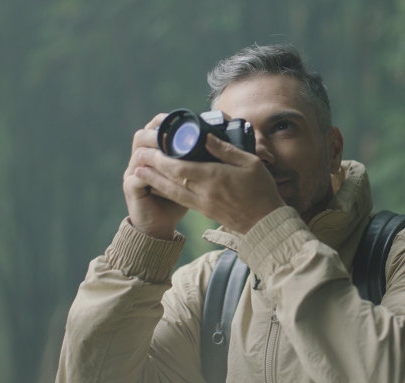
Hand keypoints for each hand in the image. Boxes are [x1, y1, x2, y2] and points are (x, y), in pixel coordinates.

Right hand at [123, 114, 188, 239]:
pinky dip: (151, 172)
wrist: (158, 226)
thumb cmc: (176, 202)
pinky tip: (165, 171)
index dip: (164, 123)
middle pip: (143, 136)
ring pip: (139, 152)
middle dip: (159, 132)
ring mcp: (133, 173)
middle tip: (177, 134)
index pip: (154, 130)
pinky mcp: (130, 188)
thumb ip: (196, 162)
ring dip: (155, 149)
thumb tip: (213, 145)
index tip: (181, 121)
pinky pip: (138, 176)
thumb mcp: (189, 180)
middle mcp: (140, 161)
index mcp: (154, 155)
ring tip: (172, 150)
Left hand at [134, 134, 285, 233]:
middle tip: (139, 155)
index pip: (180, 168)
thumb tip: (206, 136)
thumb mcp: (250, 163)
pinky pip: (180, 200)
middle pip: (171, 179)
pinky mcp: (204, 212)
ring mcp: (203, 204)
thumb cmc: (262, 190)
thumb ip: (226, 150)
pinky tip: (159, 185)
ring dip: (154, 181)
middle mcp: (205, 192)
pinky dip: (167, 192)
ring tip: (139, 171)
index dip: (162, 159)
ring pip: (172, 192)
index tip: (151, 148)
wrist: (266, 223)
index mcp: (215, 178)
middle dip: (153, 167)